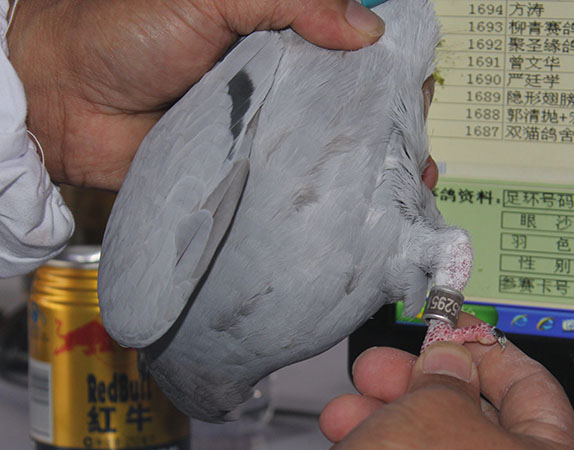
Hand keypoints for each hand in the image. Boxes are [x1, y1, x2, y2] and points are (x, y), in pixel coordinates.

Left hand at [7, 0, 385, 189]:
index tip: (416, 84)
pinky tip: (366, 212)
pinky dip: (332, 201)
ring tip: (411, 184)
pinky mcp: (251, 176)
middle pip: (357, 103)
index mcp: (282, 34)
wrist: (64, 104)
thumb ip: (288, 0)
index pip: (354, 46)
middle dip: (396, 124)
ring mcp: (270, 133)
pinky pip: (298, 188)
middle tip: (416, 144)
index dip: (391, 63)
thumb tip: (367, 28)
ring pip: (336, 149)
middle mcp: (284, 83)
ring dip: (377, 167)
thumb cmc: (124, 34)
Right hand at [320, 315, 573, 449]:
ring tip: (348, 410)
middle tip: (387, 368)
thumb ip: (448, 374)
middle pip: (480, 425)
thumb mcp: (436, 406)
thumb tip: (450, 365)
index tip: (454, 333)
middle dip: (421, 387)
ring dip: (393, 424)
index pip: (532, 389)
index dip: (485, 350)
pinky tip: (353, 448)